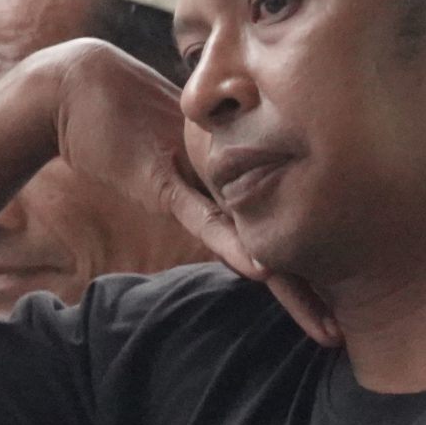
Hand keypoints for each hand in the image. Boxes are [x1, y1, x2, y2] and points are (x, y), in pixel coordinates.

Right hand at [45, 40, 337, 346]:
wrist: (84, 86)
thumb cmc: (127, 125)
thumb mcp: (170, 168)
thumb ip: (196, 191)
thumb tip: (217, 217)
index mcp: (233, 187)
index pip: (277, 241)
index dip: (306, 282)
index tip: (333, 323)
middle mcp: (229, 186)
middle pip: (280, 247)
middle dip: (311, 295)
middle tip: (341, 337)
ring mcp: (202, 182)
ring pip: (256, 239)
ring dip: (291, 283)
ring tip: (326, 321)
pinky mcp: (166, 181)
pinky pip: (203, 218)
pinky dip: (232, 243)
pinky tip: (262, 269)